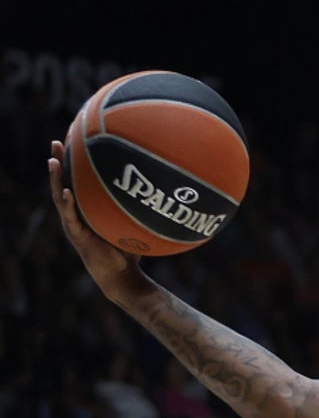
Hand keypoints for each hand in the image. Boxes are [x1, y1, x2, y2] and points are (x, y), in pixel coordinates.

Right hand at [48, 140, 142, 293]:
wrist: (122, 276)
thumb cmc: (130, 251)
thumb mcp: (135, 223)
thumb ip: (142, 209)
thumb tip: (166, 190)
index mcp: (86, 211)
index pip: (76, 182)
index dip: (72, 164)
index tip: (72, 141)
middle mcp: (77, 215)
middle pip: (63, 184)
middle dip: (58, 163)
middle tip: (55, 143)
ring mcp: (73, 225)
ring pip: (59, 197)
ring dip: (55, 179)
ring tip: (53, 162)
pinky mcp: (77, 236)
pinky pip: (70, 217)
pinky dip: (68, 204)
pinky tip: (66, 191)